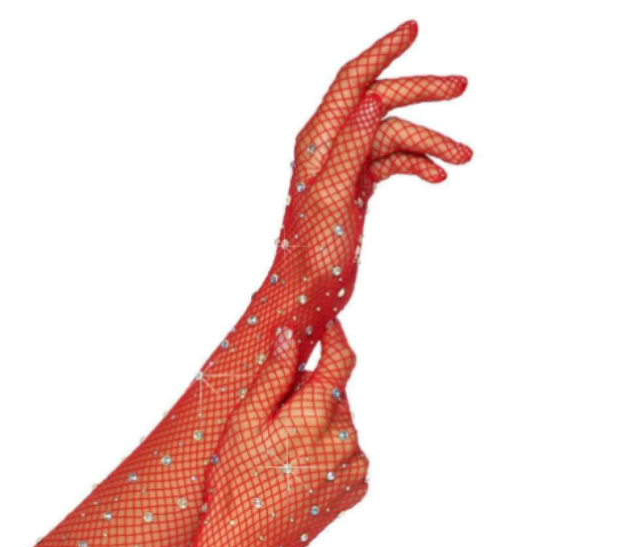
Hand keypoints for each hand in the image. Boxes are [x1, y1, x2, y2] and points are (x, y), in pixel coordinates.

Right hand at [205, 322, 365, 546]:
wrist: (246, 544)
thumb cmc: (236, 482)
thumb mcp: (244, 422)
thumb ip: (273, 375)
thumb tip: (290, 337)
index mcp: (317, 415)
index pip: (341, 360)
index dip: (335, 338)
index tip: (327, 327)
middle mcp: (346, 437)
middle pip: (336, 396)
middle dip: (310, 396)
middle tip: (273, 419)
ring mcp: (353, 465)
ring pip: (340, 426)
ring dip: (317, 427)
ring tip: (280, 454)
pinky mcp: (355, 488)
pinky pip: (344, 455)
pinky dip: (325, 454)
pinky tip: (295, 472)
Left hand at [264, 22, 470, 338]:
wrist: (305, 296)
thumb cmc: (311, 256)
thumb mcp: (332, 199)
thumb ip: (351, 148)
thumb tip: (372, 98)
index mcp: (318, 143)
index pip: (351, 81)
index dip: (382, 51)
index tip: (415, 28)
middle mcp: (329, 149)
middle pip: (379, 102)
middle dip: (420, 92)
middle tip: (462, 86)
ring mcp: (344, 168)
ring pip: (392, 136)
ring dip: (428, 141)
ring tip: (462, 157)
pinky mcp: (356, 189)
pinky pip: (391, 163)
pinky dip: (415, 164)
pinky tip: (438, 177)